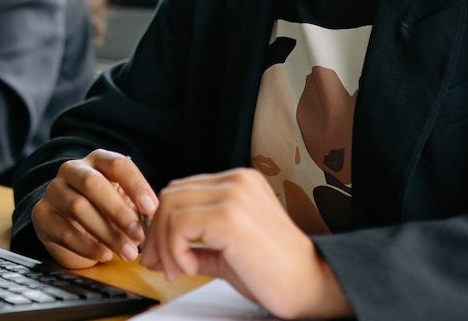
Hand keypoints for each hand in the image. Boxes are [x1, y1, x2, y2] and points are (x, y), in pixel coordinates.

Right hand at [31, 149, 157, 267]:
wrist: (69, 228)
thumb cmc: (104, 211)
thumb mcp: (124, 203)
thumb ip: (137, 207)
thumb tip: (154, 220)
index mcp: (97, 160)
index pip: (117, 164)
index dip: (136, 185)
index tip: (152, 209)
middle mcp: (72, 170)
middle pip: (93, 184)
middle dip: (119, 211)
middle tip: (140, 235)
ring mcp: (53, 191)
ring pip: (78, 207)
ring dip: (106, 233)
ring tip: (127, 252)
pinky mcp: (42, 215)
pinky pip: (64, 231)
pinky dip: (87, 246)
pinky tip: (104, 255)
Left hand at [138, 168, 348, 318]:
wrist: (310, 286)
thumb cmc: (275, 272)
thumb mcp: (226, 252)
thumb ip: (195, 245)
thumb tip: (158, 252)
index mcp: (239, 182)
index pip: (182, 190)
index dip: (162, 223)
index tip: (159, 254)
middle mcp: (237, 180)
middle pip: (171, 195)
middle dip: (156, 233)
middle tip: (158, 264)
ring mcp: (234, 195)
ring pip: (170, 208)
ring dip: (164, 246)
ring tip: (178, 271)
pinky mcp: (230, 217)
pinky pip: (179, 226)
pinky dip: (175, 251)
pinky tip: (191, 268)